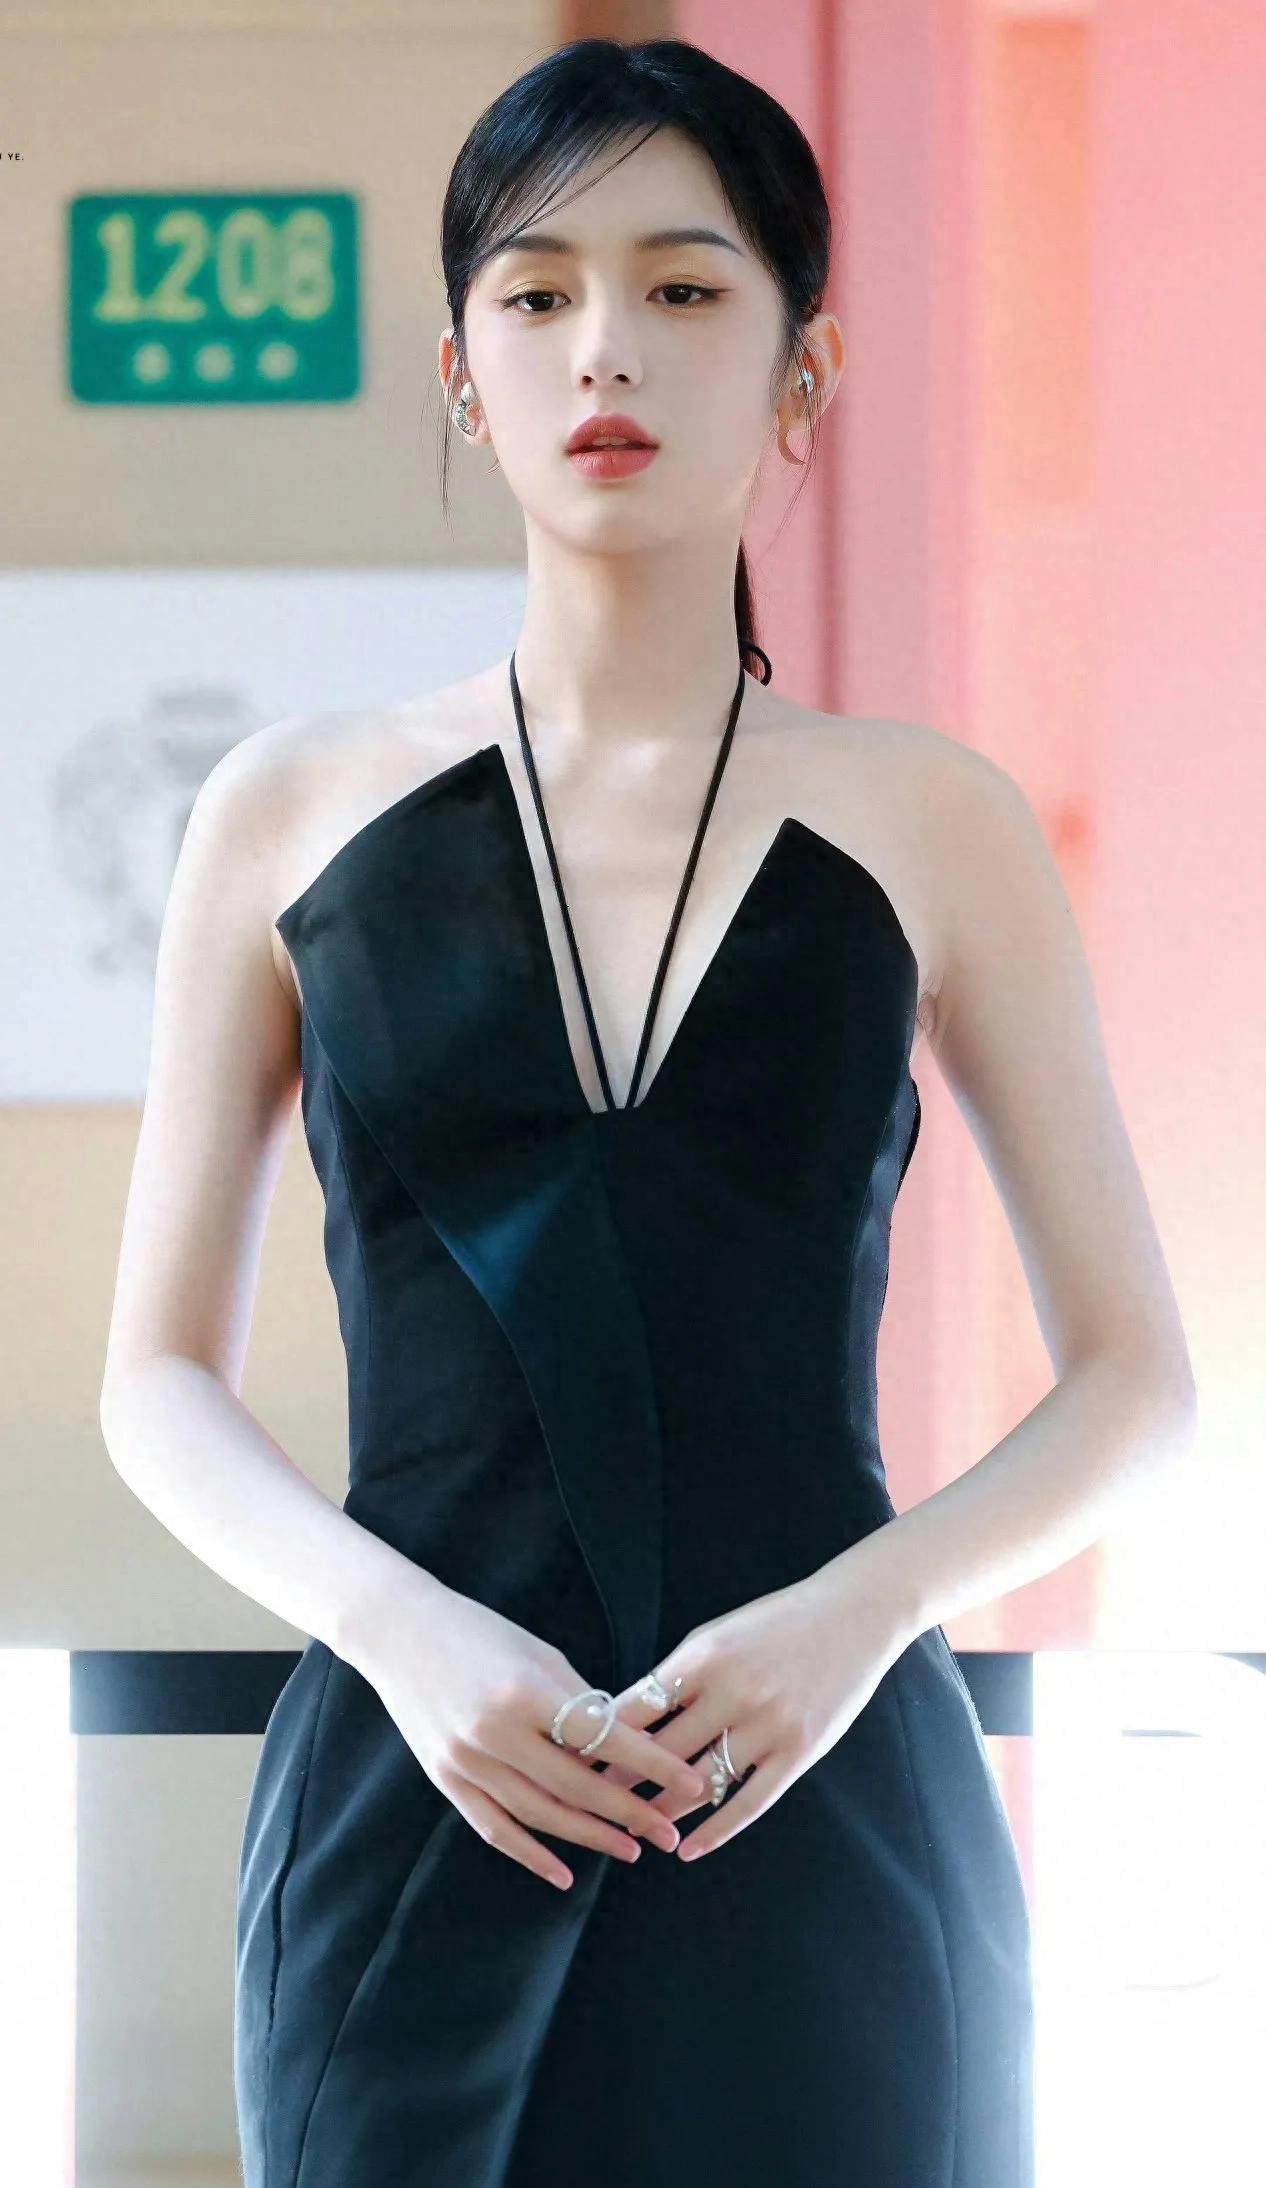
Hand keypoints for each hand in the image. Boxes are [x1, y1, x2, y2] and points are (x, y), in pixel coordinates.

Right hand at [361, 1579, 708, 1890]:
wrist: (399, 1632)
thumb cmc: (479, 1632)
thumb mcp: (539, 1654)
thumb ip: (580, 1702)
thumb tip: (626, 1747)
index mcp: (526, 1691)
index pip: (603, 1738)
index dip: (653, 1765)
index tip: (694, 1784)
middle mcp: (495, 1731)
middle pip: (576, 1786)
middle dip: (630, 1812)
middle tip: (669, 1833)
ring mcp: (466, 1760)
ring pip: (540, 1815)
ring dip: (590, 1838)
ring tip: (632, 1849)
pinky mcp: (445, 1779)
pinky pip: (495, 1829)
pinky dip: (530, 1855)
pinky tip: (563, 1874)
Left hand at [600, 1554, 912, 1861]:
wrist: (854, 1615)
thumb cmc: (776, 1622)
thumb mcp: (719, 1633)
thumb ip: (680, 1674)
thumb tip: (630, 1718)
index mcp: (705, 1655)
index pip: (638, 1706)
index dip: (600, 1737)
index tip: (571, 1760)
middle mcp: (734, 1690)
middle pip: (662, 1751)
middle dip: (620, 1781)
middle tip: (588, 1804)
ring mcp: (769, 1724)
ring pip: (701, 1783)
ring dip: (661, 1810)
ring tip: (633, 1828)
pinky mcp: (800, 1751)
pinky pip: (751, 1802)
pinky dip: (717, 1831)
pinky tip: (690, 1849)